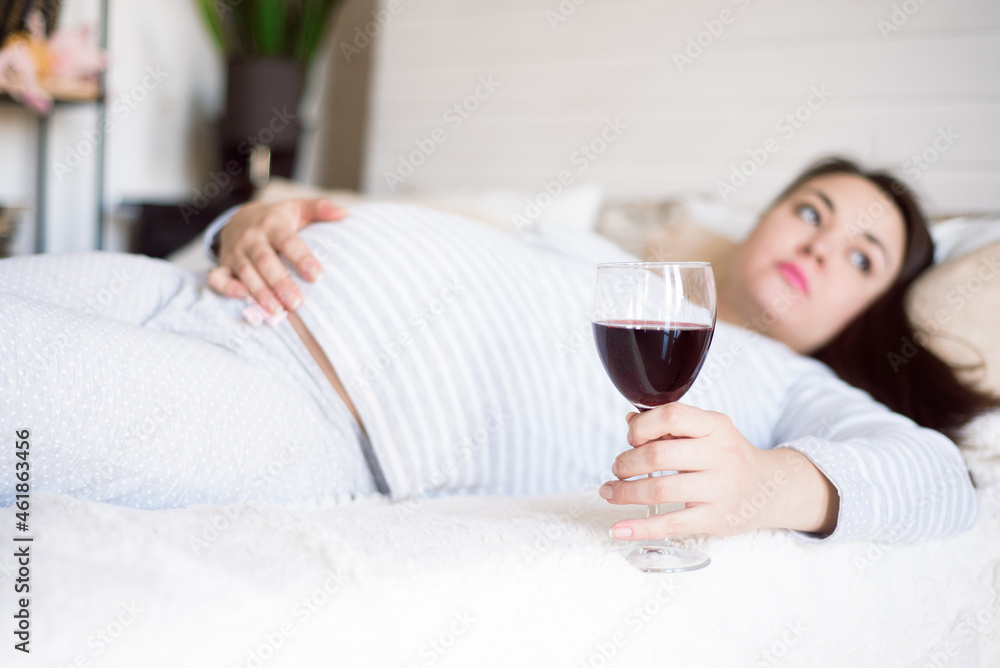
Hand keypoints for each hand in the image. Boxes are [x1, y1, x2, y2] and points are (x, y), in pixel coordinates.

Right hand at [207, 198, 347, 313]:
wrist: (239, 218)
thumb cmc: (277, 219)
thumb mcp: (298, 208)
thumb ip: (320, 209)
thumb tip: (344, 213)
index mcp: (273, 224)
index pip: (288, 241)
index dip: (302, 258)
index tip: (318, 276)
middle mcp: (252, 238)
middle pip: (266, 261)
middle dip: (281, 283)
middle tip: (298, 303)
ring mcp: (235, 252)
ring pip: (246, 273)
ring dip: (260, 293)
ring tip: (278, 311)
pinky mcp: (223, 264)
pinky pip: (218, 278)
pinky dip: (227, 288)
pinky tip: (243, 298)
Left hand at [599, 403, 838, 539]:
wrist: (769, 489)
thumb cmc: (727, 456)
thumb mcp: (707, 431)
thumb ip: (670, 427)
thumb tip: (629, 420)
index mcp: (715, 426)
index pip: (672, 416)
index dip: (642, 426)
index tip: (631, 438)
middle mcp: (720, 455)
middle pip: (658, 456)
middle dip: (627, 463)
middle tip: (618, 469)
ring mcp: (719, 489)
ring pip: (659, 490)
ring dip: (625, 493)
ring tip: (611, 492)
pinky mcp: (715, 519)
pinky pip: (670, 525)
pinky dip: (639, 529)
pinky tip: (618, 529)